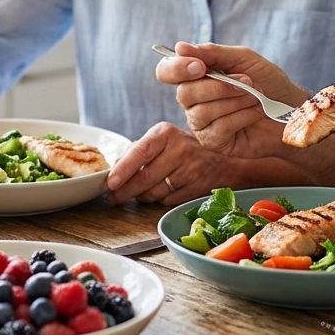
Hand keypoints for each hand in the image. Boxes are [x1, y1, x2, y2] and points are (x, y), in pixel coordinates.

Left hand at [106, 122, 249, 205]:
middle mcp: (179, 149)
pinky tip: (159, 194)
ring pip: (154, 192)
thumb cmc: (185, 149)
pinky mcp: (196, 188)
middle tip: (112, 198)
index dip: (123, 170)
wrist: (224, 160)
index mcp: (166, 133)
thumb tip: (114, 171)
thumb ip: (139, 152)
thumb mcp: (164, 140)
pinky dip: (159, 200)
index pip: (140, 152)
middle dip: (125, 191)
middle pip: (145, 177)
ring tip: (136, 194)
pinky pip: (167, 200)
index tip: (110, 183)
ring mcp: (190, 170)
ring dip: (141, 197)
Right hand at [155, 42, 306, 159]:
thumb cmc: (268, 83)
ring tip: (256, 97)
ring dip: (235, 101)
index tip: (200, 67)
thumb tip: (179, 48)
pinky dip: (241, 116)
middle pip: (184, 93)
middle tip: (246, 81)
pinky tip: (255, 113)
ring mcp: (201, 124)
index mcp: (195, 77)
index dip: (177, 69)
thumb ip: (212, 53)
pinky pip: (218, 128)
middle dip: (218, 86)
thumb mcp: (243, 59)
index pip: (167, 71)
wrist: (293, 110)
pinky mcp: (214, 142)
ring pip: (201, 112)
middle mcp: (193, 100)